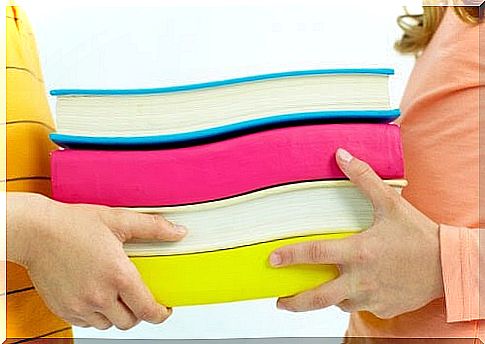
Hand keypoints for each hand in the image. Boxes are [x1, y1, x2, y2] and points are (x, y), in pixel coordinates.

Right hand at [7, 192, 186, 329]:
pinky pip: (86, 323)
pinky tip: (95, 295)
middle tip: (138, 298)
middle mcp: (99, 295)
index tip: (164, 310)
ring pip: (107, 325)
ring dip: (116, 314)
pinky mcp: (63, 309)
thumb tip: (179, 232)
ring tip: (116, 295)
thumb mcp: (119, 219)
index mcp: (117, 275)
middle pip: (129, 322)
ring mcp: (79, 305)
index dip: (160, 314)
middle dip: (138, 312)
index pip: (147, 310)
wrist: (35, 231)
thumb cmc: (73, 224)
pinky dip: (95, 315)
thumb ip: (152, 227)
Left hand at [269, 148, 443, 318]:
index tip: (272, 260)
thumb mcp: (391, 203)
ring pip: (338, 303)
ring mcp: (372, 297)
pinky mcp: (383, 309)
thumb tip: (341, 155)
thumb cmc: (419, 234)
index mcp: (359, 252)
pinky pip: (360, 307)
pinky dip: (353, 298)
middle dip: (295, 301)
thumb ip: (364, 178)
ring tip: (321, 288)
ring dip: (328, 296)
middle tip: (280, 300)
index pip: (315, 254)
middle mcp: (361, 279)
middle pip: (318, 297)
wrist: (450, 266)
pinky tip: (356, 287)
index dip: (290, 256)